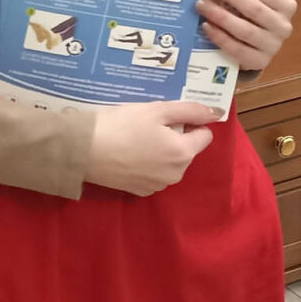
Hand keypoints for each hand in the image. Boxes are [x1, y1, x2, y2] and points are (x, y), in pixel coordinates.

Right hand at [85, 100, 219, 195]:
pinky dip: (148, 164)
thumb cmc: (122, 124)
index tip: (169, 117)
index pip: (205, 136)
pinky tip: (129, 153)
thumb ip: (190, 111)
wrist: (84, 150)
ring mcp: (157, 186)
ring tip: (136, 138)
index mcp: (183, 153)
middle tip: (149, 125)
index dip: (190, 123)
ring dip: (162, 151)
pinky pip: (155, 174)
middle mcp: (176, 174)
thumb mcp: (157, 110)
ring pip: (171, 163)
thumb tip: (216, 112)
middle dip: (175, 137)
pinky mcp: (140, 191)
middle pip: (187, 150)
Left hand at [195, 0, 296, 71]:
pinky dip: (220, 37)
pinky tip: (206, 26)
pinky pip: (237, 49)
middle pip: (253, 7)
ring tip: (201, 4)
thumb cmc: (254, 16)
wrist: (259, 47)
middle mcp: (283, 26)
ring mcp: (273, 46)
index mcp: (286, 4)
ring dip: (220, 15)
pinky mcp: (259, 62)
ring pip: (244, 29)